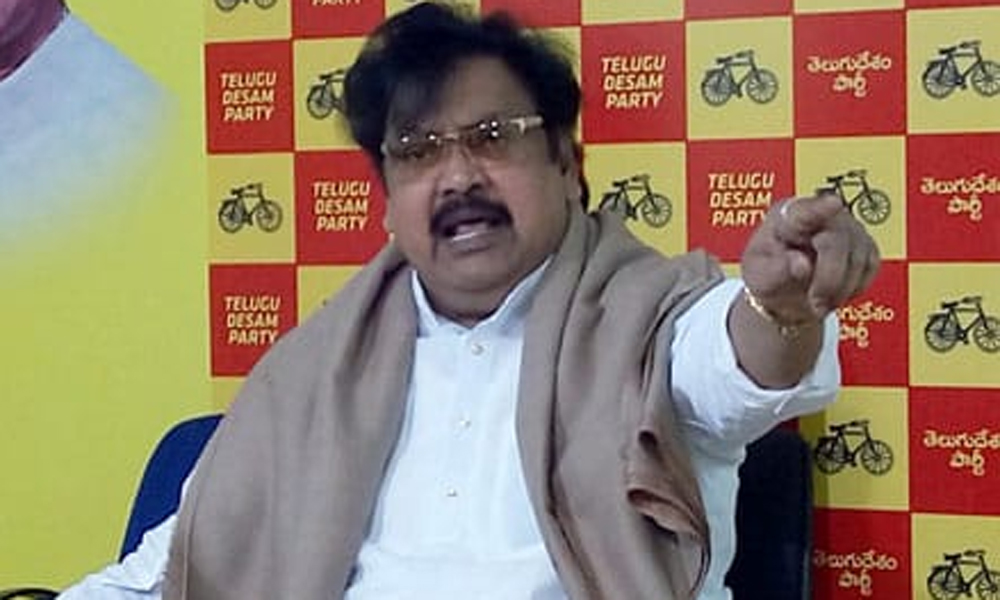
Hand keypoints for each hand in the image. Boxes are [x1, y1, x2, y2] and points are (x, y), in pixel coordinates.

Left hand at [740, 193, 880, 323]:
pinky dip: (854, 287)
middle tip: (815, 304)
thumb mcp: (759, 276)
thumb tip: (802, 264)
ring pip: (859, 256)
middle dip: (830, 279)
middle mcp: (820, 214)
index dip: (821, 208)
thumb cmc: (767, 275)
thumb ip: (777, 270)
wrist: (782, 290)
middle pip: (838, 240)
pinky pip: (870, 266)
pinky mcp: (864, 243)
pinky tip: (834, 293)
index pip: (805, 211)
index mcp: (787, 217)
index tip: (833, 205)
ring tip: (819, 302)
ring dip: (841, 288)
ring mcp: (846, 226)